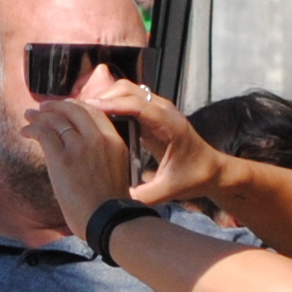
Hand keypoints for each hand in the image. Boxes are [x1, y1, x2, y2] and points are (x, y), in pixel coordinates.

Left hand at [31, 97, 134, 229]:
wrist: (107, 221)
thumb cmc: (110, 205)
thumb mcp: (116, 170)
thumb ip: (103, 154)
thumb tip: (86, 152)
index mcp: (114, 141)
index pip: (93, 112)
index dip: (75, 107)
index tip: (64, 108)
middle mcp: (98, 138)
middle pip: (74, 110)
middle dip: (56, 106)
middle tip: (43, 108)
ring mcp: (79, 147)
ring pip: (56, 120)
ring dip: (40, 116)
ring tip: (29, 116)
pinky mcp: (61, 158)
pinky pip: (43, 133)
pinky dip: (32, 129)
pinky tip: (25, 132)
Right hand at [90, 80, 235, 208]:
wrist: (212, 170)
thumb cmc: (194, 178)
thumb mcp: (169, 191)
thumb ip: (144, 196)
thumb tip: (116, 202)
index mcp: (169, 125)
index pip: (137, 106)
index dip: (112, 104)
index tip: (88, 109)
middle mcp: (164, 111)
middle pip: (128, 90)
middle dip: (103, 96)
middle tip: (78, 111)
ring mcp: (158, 109)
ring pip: (127, 91)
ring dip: (105, 97)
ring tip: (82, 113)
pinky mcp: (152, 113)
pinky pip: (128, 100)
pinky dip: (111, 103)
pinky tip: (95, 118)